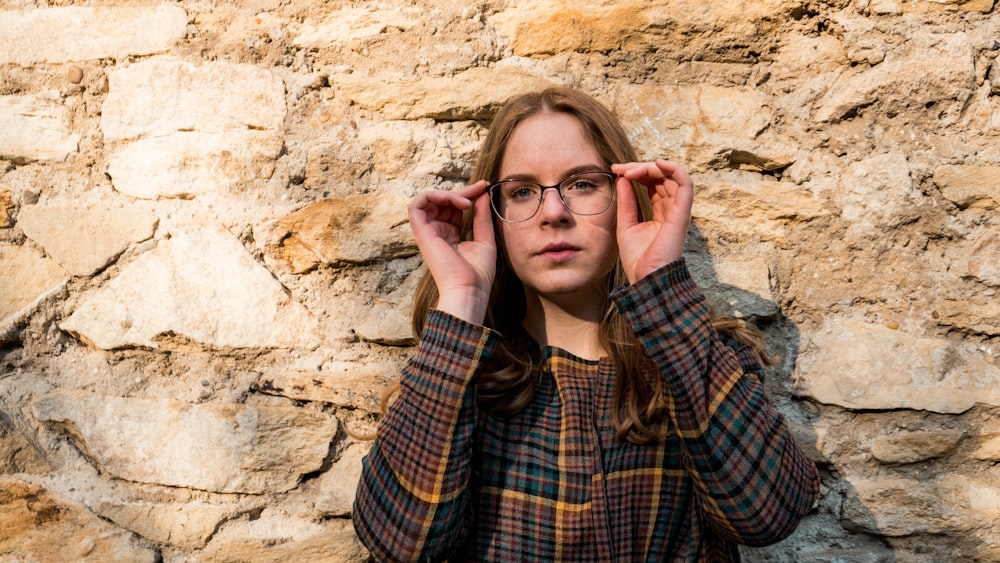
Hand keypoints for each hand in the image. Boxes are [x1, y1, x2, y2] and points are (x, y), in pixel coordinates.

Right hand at [407, 181, 495, 323]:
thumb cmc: (478, 273)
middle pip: (443, 201)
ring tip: (467, 201)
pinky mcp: (422, 233)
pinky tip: (456, 202)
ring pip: (429, 200)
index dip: (469, 194)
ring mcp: (428, 232)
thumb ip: (482, 216)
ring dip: (449, 193)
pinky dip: (434, 196)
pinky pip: (417, 205)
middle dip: (463, 191)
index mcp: (450, 235)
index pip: (454, 207)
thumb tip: (482, 194)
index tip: (485, 187)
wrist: (469, 290)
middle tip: (480, 188)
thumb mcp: (485, 239)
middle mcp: (437, 232)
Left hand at [612, 159, 693, 283]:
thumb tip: (622, 178)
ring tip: (631, 169)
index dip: (637, 172)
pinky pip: (686, 184)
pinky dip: (674, 169)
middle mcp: (672, 209)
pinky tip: (657, 163)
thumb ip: (627, 201)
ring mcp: (678, 211)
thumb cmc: (638, 259)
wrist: (646, 279)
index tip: (616, 170)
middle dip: (640, 167)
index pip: (653, 183)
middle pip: (661, 177)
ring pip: (672, 176)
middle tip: (620, 168)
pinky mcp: (682, 214)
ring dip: (651, 167)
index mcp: (661, 212)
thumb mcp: (626, 224)